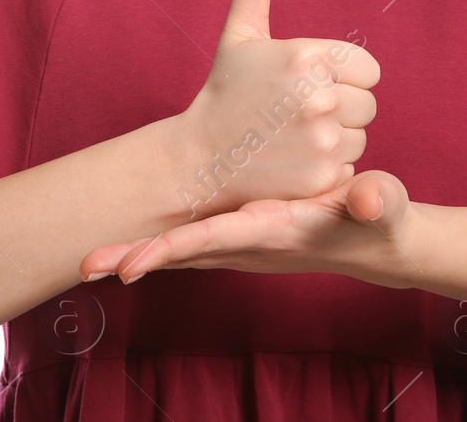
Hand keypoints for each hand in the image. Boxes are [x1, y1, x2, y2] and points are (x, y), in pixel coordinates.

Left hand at [79, 169, 418, 287]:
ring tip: (89, 261)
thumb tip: (368, 198)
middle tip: (83, 265)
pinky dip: (160, 246)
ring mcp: (242, 242)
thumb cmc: (379, 216)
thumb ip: (378, 199)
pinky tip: (131, 246)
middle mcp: (248, 242)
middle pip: (180, 255)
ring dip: (137, 255)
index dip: (169, 252)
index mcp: (271, 231)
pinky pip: (192, 243)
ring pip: (180, 252)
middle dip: (132, 259)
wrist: (378, 238)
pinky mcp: (242, 235)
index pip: (211, 241)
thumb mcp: (383, 203)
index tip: (129, 269)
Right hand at [170, 0, 380, 217]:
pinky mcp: (320, 177)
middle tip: (297, 114)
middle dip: (340, 109)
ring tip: (293, 137)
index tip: (309, 85)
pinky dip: (327, 169)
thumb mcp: (241, 32)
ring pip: (360, 138)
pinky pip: (349, 168)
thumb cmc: (226, 90)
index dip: (343, 78)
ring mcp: (320, 139)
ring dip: (335, 140)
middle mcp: (318, 96)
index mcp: (306, 55)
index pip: (369, 70)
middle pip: (368, 105)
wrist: (199, 158)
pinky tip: (293, 162)